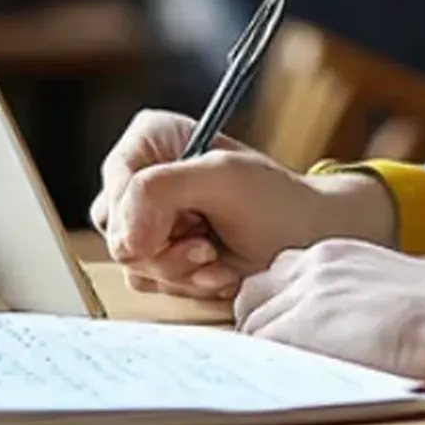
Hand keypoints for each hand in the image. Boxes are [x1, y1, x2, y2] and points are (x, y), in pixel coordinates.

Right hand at [91, 109, 395, 297]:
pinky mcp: (159, 256)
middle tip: (207, 246)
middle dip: (167, 250)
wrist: (307, 241)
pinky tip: (218, 271)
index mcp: (152, 140)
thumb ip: (159, 192)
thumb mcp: (222, 179)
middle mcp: (142, 179)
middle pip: (118, 230)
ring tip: (219, 257)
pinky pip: (150, 282)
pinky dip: (188, 283)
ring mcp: (148, 222)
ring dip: (182, 270)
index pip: (117, 181)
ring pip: (132, 262)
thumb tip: (122, 240)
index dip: (140, 215)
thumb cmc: (277, 201)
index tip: (180, 230)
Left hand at [234, 240, 424, 388]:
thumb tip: (348, 327)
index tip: (291, 332)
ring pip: (252, 328)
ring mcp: (303, 298)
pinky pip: (259, 354)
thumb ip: (359, 297)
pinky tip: (291, 387)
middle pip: (254, 297)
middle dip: (262, 327)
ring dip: (266, 354)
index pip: (279, 277)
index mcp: (337, 254)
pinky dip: (268, 372)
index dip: (279, 309)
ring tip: (292, 379)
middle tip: (282, 359)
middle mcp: (313, 268)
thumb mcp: (395, 288)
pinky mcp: (298, 332)